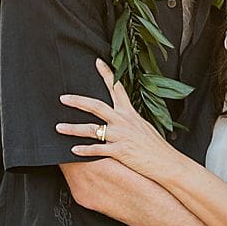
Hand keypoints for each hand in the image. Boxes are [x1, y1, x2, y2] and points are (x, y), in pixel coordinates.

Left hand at [58, 59, 171, 176]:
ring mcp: (121, 136)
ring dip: (73, 128)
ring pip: (92, 129)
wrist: (168, 162)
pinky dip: (84, 150)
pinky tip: (73, 150)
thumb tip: (121, 120)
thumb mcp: (144, 128)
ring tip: (59, 128)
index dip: (107, 74)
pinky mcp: (120, 151)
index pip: (117, 89)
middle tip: (63, 98)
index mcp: (130, 114)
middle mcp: (124, 121)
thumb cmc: (157, 148)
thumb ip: (130, 122)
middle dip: (78, 101)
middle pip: (96, 106)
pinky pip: (97, 149)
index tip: (97, 62)